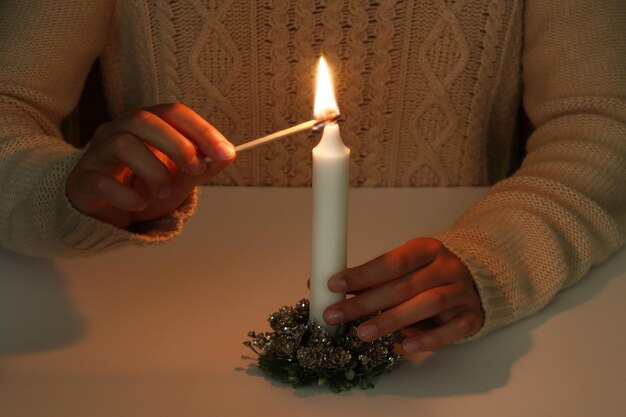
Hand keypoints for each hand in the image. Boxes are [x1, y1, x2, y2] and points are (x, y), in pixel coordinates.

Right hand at [67, 103, 234, 228]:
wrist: (106, 214)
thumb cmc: (142, 188)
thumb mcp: (179, 178)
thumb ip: (201, 167)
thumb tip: (228, 155)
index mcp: (146, 124)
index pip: (174, 112)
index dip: (202, 130)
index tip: (225, 152)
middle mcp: (119, 130)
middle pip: (144, 120)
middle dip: (177, 145)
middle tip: (195, 170)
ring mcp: (98, 154)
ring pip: (123, 144)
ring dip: (153, 171)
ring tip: (163, 191)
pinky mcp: (83, 180)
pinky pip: (101, 181)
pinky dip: (126, 194)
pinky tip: (139, 204)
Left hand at [323, 238, 483, 352]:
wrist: (479, 277)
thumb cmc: (430, 273)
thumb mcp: (405, 268)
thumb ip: (373, 278)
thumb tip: (329, 286)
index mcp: (426, 249)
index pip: (391, 261)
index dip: (362, 274)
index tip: (333, 285)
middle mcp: (446, 268)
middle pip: (403, 286)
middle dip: (365, 302)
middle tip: (335, 315)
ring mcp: (462, 292)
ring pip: (426, 305)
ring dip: (391, 320)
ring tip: (362, 333)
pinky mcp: (472, 317)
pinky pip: (452, 330)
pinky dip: (428, 339)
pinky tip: (404, 347)